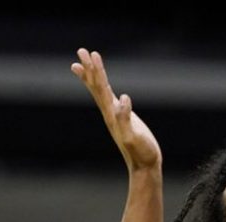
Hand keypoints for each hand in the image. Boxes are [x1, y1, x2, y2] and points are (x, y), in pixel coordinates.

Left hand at [72, 49, 160, 171]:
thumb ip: (126, 119)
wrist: (144, 166)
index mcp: (112, 114)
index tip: (91, 55)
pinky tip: (104, 85)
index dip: (96, 71)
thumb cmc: (141, 153)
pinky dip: (104, 88)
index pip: (101, 88)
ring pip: (100, 92)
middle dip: (89, 68)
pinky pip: (110, 98)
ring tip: (82, 64)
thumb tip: (123, 99)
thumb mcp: (134, 137)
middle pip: (96, 86)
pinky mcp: (122, 118)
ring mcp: (115, 115)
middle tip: (81, 51)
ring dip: (92, 77)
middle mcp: (110, 113)